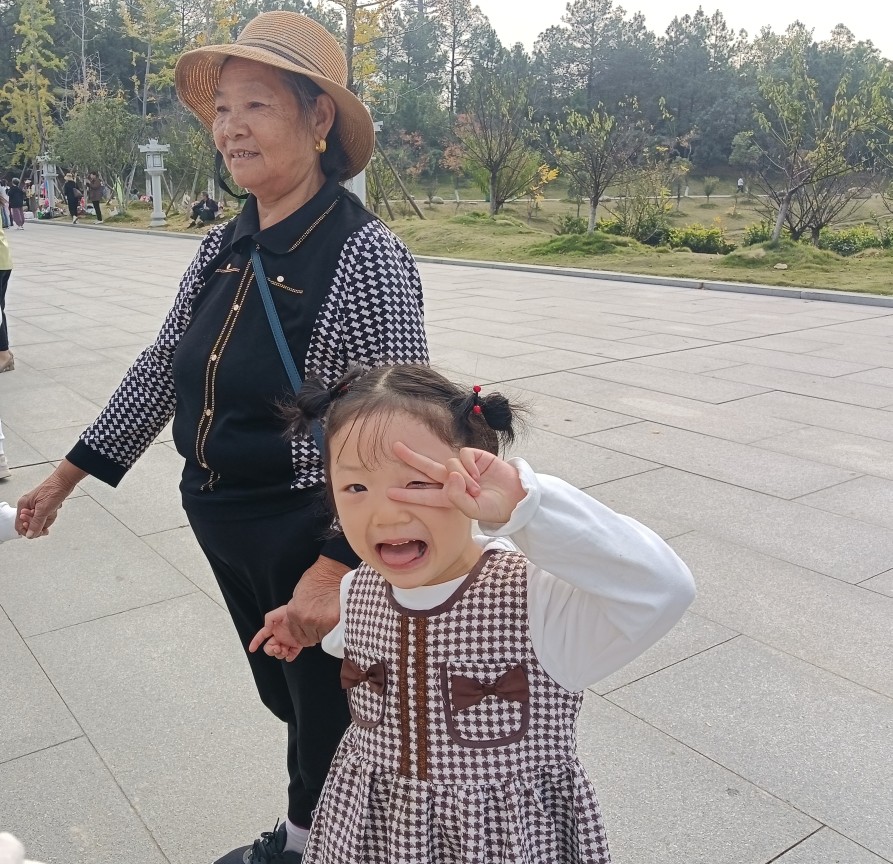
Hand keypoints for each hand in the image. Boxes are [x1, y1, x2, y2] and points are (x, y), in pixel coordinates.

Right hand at [16, 460, 86, 537]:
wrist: (65, 481)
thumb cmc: (54, 489)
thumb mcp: (44, 509)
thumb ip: (36, 523)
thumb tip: (30, 535)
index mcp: (23, 505)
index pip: (19, 525)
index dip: (28, 531)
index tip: (37, 531)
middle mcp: (28, 506)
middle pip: (31, 524)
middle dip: (42, 522)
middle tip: (48, 516)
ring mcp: (36, 506)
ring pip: (41, 521)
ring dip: (49, 518)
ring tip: (53, 510)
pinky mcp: (44, 506)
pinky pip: (46, 516)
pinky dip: (52, 514)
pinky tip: (55, 508)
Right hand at [249, 605, 301, 661]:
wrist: (309, 615)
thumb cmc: (294, 612)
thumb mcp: (280, 611)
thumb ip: (269, 618)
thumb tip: (266, 628)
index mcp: (274, 628)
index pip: (262, 636)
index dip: (255, 642)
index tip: (251, 649)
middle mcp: (280, 636)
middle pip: (269, 648)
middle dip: (271, 650)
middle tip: (277, 648)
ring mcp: (288, 642)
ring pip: (279, 653)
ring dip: (280, 654)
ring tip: (285, 650)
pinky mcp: (297, 645)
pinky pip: (291, 655)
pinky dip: (289, 657)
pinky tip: (290, 654)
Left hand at [286, 555, 348, 646]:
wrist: (331, 570)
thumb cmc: (317, 578)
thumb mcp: (299, 594)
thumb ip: (298, 611)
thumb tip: (300, 624)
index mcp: (293, 612)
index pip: (297, 635)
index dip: (305, 633)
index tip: (312, 630)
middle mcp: (303, 619)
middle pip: (309, 638)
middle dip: (315, 633)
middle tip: (322, 623)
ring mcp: (318, 622)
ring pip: (321, 636)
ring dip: (325, 631)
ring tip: (330, 619)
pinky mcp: (332, 621)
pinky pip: (332, 633)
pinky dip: (334, 629)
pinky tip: (336, 620)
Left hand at [387, 442, 525, 524]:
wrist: (517, 498)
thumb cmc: (495, 507)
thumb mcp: (474, 510)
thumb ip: (458, 496)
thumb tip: (450, 475)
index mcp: (449, 497)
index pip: (424, 495)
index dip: (408, 494)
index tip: (389, 492)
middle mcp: (453, 481)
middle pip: (427, 468)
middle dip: (411, 457)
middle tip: (395, 447)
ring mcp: (463, 468)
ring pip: (448, 463)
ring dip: (460, 476)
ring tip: (475, 489)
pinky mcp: (475, 457)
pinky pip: (462, 455)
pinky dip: (467, 464)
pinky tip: (476, 474)